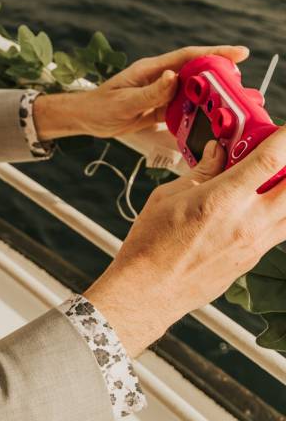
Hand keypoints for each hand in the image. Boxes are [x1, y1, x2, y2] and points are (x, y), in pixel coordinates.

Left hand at [34, 45, 249, 139]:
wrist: (85, 119)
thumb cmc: (99, 107)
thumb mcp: (124, 102)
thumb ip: (150, 92)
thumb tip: (174, 77)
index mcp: (151, 70)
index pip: (188, 57)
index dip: (214, 53)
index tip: (239, 53)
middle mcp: (159, 78)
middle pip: (195, 73)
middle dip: (220, 75)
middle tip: (242, 83)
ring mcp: (160, 93)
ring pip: (191, 92)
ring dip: (210, 97)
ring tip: (231, 104)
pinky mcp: (158, 108)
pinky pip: (182, 109)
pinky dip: (196, 114)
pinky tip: (208, 122)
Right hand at [85, 128, 285, 356]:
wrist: (149, 290)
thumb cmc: (151, 246)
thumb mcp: (168, 197)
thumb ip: (200, 173)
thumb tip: (216, 154)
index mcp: (223, 199)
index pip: (272, 160)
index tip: (285, 130)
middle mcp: (248, 222)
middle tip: (277, 157)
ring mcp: (255, 244)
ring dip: (285, 190)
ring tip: (268, 181)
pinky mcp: (254, 259)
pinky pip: (280, 230)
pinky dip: (277, 212)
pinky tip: (257, 206)